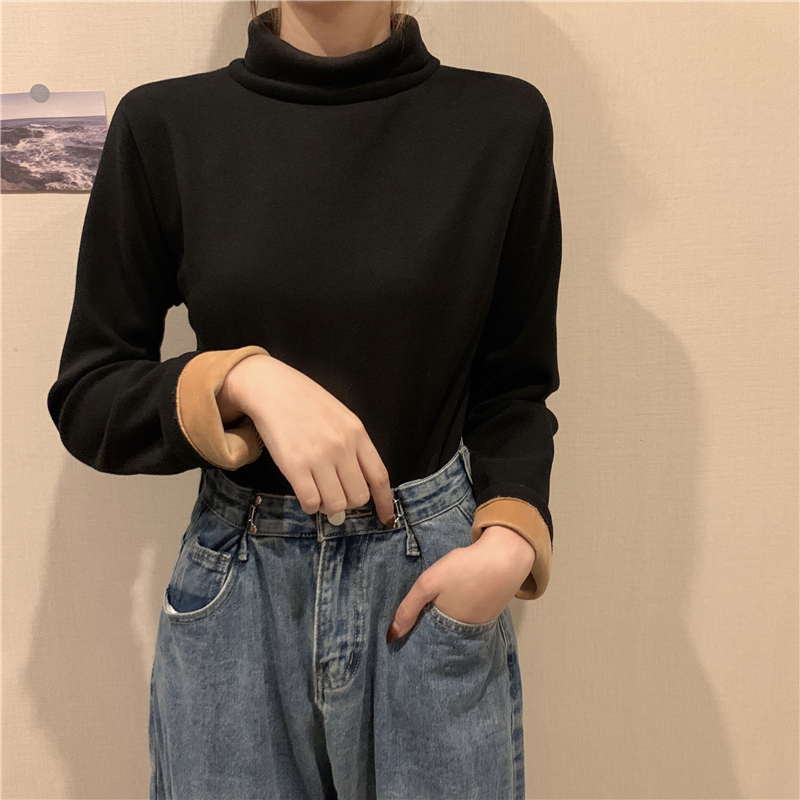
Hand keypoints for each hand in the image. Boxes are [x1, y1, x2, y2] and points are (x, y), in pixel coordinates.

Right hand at [218, 353, 395, 526]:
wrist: (272, 389)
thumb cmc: (306, 402)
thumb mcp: (341, 418)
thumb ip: (352, 446)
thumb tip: (356, 481)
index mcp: (358, 434)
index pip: (379, 476)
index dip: (384, 502)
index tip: (385, 518)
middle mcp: (342, 447)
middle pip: (358, 496)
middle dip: (349, 503)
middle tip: (336, 495)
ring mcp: (319, 458)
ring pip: (336, 504)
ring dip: (329, 507)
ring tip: (319, 494)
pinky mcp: (295, 466)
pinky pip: (311, 502)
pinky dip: (310, 505)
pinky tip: (306, 494)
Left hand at [386, 525, 535, 641]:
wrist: (505, 556)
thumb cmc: (465, 569)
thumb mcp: (429, 583)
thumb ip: (409, 608)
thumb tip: (392, 636)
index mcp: (450, 629)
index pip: (428, 641)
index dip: (416, 636)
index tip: (405, 633)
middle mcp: (467, 632)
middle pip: (443, 635)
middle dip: (430, 629)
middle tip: (419, 617)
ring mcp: (482, 622)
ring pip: (457, 625)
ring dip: (446, 619)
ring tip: (434, 607)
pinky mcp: (492, 611)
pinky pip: (470, 616)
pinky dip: (461, 610)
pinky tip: (457, 598)